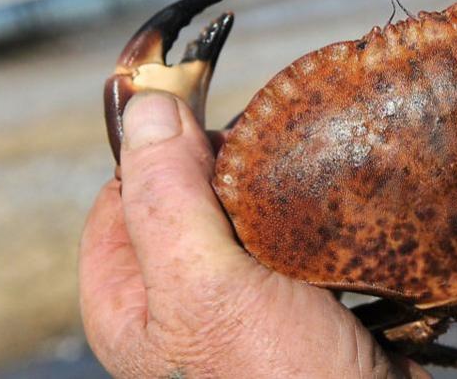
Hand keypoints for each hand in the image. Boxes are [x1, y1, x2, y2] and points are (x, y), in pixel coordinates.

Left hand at [79, 92, 426, 377]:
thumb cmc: (278, 376)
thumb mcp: (206, 287)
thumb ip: (167, 199)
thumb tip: (148, 105)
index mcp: (130, 302)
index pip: (123, 193)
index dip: (161, 147)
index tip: (210, 117)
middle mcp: (178, 302)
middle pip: (187, 197)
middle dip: (226, 164)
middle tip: (272, 147)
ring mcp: (239, 302)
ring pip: (245, 213)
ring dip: (276, 184)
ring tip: (307, 167)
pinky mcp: (296, 300)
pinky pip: (292, 234)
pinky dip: (310, 209)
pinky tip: (332, 198)